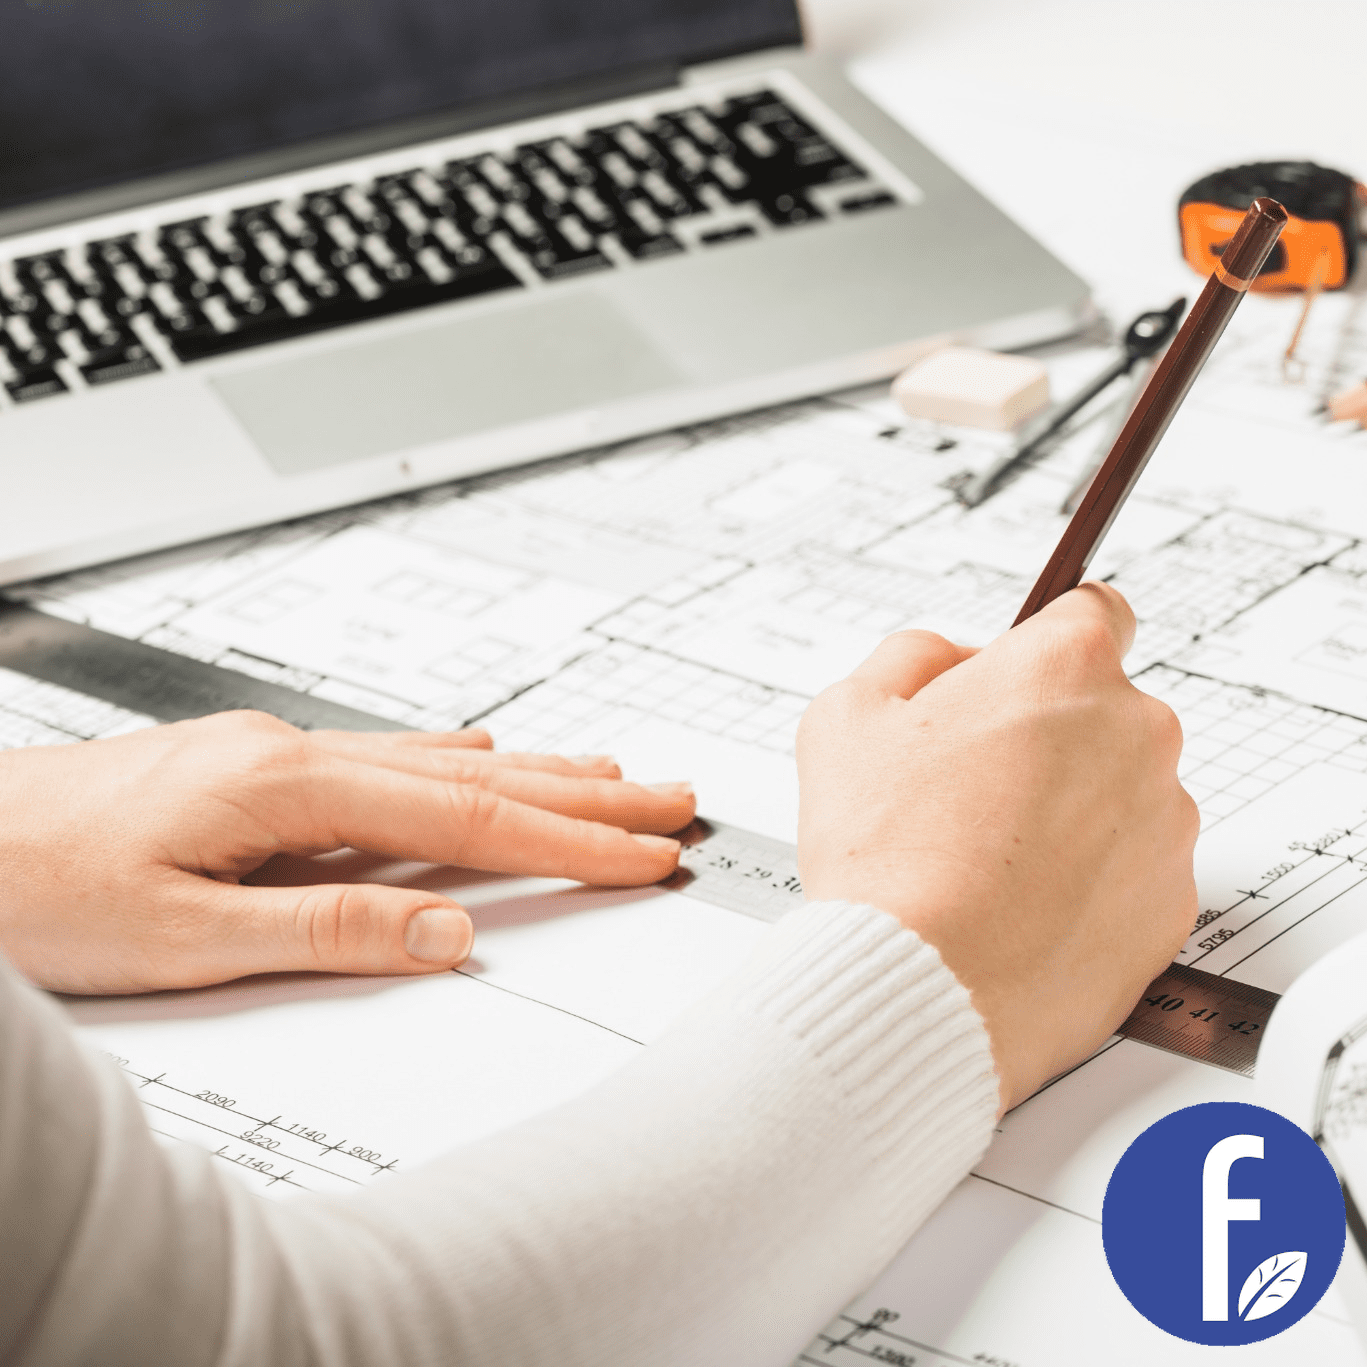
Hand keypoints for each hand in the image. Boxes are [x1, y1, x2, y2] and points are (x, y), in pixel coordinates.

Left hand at [0, 712, 693, 994]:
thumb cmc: (39, 883)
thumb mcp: (182, 937)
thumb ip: (326, 930)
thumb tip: (447, 933)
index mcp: (289, 785)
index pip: (468, 819)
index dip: (569, 838)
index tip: (645, 849)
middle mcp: (294, 753)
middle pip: (474, 774)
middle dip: (583, 789)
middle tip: (667, 794)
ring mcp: (278, 754)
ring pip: (439, 760)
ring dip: (536, 770)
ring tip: (607, 770)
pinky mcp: (260, 769)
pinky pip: (392, 759)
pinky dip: (460, 765)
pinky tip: (481, 760)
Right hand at [796, 583, 1198, 1111]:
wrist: (923, 988)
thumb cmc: (885, 856)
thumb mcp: (849, 714)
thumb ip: (911, 656)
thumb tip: (952, 658)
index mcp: (1064, 667)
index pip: (1094, 611)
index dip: (1045, 643)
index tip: (1024, 672)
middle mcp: (1137, 733)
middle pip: (1101, 711)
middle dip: (1047, 736)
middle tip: (971, 787)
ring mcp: (1165, 823)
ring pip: (1119, 793)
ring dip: (1071, 810)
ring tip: (989, 860)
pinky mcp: (1172, 904)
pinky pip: (1133, 870)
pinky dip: (1090, 880)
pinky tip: (1022, 905)